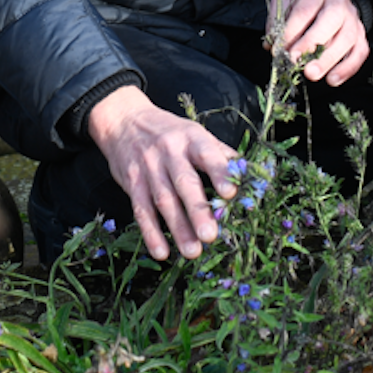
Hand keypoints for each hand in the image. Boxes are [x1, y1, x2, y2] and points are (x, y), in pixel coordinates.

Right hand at [87, 85, 237, 260]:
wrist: (124, 120)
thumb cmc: (169, 131)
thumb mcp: (195, 133)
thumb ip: (219, 154)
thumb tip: (248, 175)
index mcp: (192, 138)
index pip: (207, 155)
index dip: (219, 173)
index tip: (231, 194)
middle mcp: (169, 152)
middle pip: (184, 183)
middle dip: (197, 211)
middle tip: (211, 236)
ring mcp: (149, 168)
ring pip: (163, 201)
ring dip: (178, 228)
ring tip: (193, 252)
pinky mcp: (132, 183)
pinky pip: (141, 210)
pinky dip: (151, 233)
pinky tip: (162, 253)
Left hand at [268, 0, 368, 85]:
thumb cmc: (303, 2)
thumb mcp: (285, 2)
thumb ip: (276, 21)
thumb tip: (272, 45)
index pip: (304, 9)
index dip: (290, 32)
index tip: (278, 50)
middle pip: (330, 20)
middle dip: (311, 43)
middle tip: (295, 61)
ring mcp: (353, 17)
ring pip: (346, 38)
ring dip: (328, 59)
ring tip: (311, 74)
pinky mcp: (361, 35)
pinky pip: (360, 52)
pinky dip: (347, 68)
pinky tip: (332, 80)